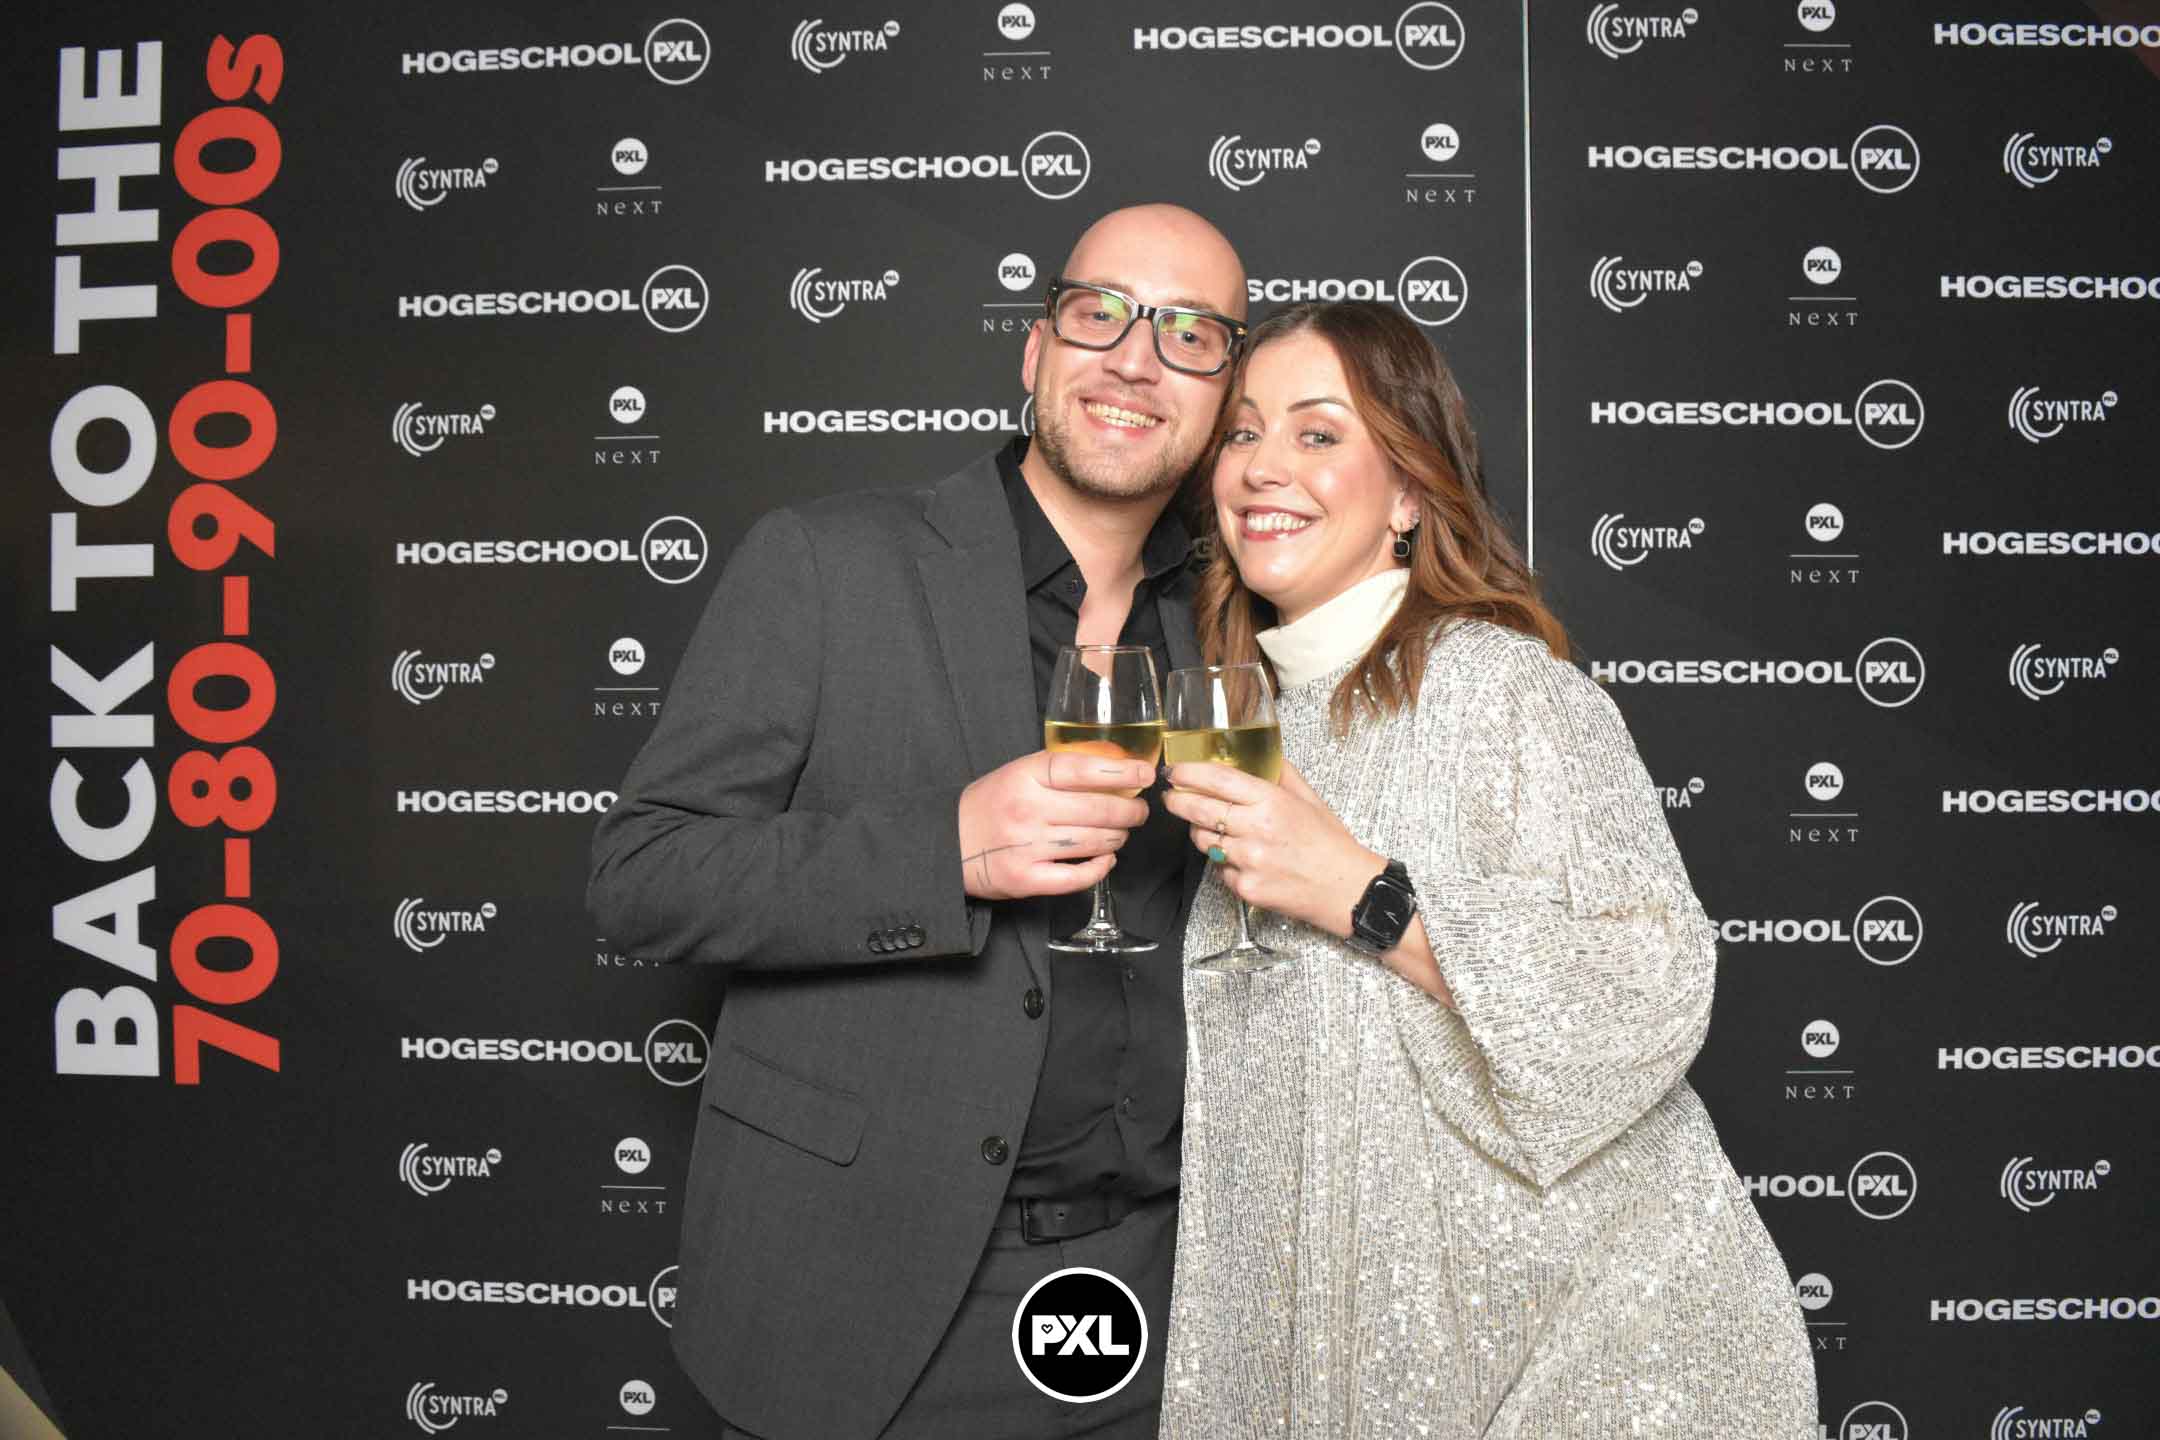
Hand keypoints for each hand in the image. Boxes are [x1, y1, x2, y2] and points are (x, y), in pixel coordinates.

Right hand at [957, 749, 1155, 900]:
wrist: (948, 841)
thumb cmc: (990, 804)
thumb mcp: (1018, 773)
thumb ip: (1058, 771)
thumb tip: (1114, 768)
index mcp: (1024, 776)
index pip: (1083, 769)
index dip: (1121, 772)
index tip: (1145, 775)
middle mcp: (1026, 809)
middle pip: (1097, 808)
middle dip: (1130, 811)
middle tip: (1138, 811)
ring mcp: (1025, 846)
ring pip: (1093, 841)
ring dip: (1117, 838)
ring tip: (1121, 833)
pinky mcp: (1025, 879)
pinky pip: (1076, 877)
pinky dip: (1098, 869)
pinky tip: (1105, 860)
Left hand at [1162, 759, 1382, 938]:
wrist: (1346, 889)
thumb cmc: (1329, 843)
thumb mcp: (1309, 798)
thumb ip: (1280, 772)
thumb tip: (1258, 752)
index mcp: (1272, 801)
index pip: (1217, 779)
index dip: (1189, 772)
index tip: (1175, 771)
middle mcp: (1256, 830)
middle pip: (1198, 809)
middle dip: (1177, 801)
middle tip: (1171, 796)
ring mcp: (1249, 861)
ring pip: (1203, 841)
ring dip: (1200, 831)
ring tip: (1213, 828)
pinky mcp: (1245, 888)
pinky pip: (1219, 870)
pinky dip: (1223, 862)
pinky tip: (1241, 858)